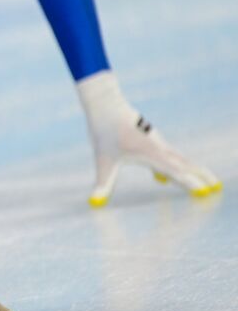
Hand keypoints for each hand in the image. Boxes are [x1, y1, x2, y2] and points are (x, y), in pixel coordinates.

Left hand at [77, 71, 220, 206]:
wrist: (106, 107)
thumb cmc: (104, 133)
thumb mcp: (103, 161)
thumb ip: (103, 183)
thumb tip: (94, 203)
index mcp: (151, 154)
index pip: (175, 172)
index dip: (190, 183)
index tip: (204, 192)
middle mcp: (159, 148)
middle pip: (185, 164)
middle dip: (201, 176)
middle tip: (215, 189)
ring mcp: (157, 144)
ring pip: (179, 160)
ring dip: (191, 172)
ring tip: (203, 184)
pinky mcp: (152, 141)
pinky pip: (169, 157)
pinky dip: (176, 167)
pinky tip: (161, 181)